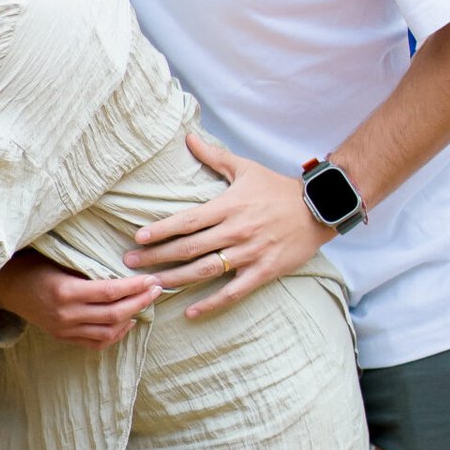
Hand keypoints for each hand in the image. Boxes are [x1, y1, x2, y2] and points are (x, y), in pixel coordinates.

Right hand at [0, 248, 160, 347]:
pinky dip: (117, 334)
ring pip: (109, 332)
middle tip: (157, 288)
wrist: (7, 287)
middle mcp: (66, 314)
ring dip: (132, 317)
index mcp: (65, 291)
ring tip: (145, 303)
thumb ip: (88, 266)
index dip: (134, 287)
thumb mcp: (59, 259)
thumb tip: (126, 267)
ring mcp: (65, 329)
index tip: (151, 278)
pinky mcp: (64, 337)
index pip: (110, 292)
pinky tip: (128, 322)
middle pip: (114, 314)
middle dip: (140, 301)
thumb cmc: (34, 265)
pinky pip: (97, 343)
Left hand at [122, 132, 325, 317]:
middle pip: (188, 248)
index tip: (138, 237)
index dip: (161, 230)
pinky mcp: (263, 272)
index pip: (187, 220)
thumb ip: (214, 156)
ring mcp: (249, 254)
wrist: (319, 209)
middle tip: (130, 264)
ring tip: (151, 285)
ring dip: (175, 279)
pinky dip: (211, 303)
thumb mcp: (246, 168)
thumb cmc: (279, 188)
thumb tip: (188, 137)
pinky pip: (232, 292)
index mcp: (228, 206)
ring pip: (204, 271)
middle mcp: (235, 231)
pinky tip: (190, 312)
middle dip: (156, 257)